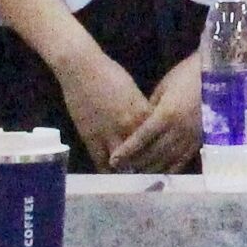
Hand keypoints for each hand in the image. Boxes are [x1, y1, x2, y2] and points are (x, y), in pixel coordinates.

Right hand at [55, 45, 155, 168]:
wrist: (82, 69)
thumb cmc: (110, 74)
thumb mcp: (133, 92)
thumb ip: (141, 111)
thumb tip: (147, 124)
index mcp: (142, 112)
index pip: (157, 138)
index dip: (160, 149)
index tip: (165, 158)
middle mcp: (128, 126)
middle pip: (142, 154)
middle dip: (147, 164)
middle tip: (150, 173)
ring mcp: (109, 134)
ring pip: (123, 162)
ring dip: (127, 170)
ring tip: (131, 176)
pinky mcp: (90, 138)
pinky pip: (101, 161)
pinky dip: (107, 169)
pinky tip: (111, 174)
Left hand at [110, 52, 205, 172]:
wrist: (222, 74)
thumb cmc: (188, 74)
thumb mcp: (164, 87)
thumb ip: (151, 107)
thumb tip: (140, 123)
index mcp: (167, 114)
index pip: (142, 138)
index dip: (127, 150)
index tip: (114, 160)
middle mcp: (179, 130)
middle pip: (153, 153)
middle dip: (136, 162)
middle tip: (121, 169)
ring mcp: (192, 137)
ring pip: (167, 160)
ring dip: (150, 168)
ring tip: (137, 172)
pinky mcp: (201, 141)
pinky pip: (183, 160)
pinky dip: (169, 169)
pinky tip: (159, 173)